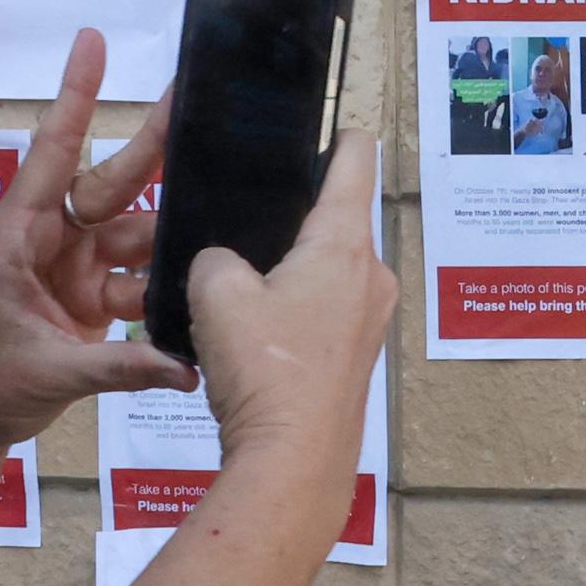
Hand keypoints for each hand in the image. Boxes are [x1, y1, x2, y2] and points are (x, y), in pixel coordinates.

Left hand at [0, 31, 183, 455]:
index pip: (53, 152)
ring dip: (173, 244)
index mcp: (18, 235)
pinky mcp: (95, 300)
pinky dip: (168, 291)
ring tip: (221, 242)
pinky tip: (203, 295)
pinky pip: (141, 280)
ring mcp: (75, 269)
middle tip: (194, 98)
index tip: (92, 41)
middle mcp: (50, 241)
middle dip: (153, 146)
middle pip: (111, 184)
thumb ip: (119, 368)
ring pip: (137, 237)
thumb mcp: (46, 372)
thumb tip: (186, 366)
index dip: (75, 97)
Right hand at [188, 139, 393, 493]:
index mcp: (344, 243)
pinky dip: (292, 313)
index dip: (337, 134)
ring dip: (290, 271)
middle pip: (337, 220)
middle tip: (244, 216)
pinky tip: (251, 332)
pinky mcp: (354, 359)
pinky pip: (322, 315)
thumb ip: (215, 257)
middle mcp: (370, 275)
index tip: (318, 125)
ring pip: (327, 272)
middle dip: (295, 215)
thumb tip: (225, 265)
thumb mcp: (215, 291)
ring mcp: (368, 320)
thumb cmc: (264, 368)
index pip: (355, 161)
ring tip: (237, 281)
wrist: (292, 461)